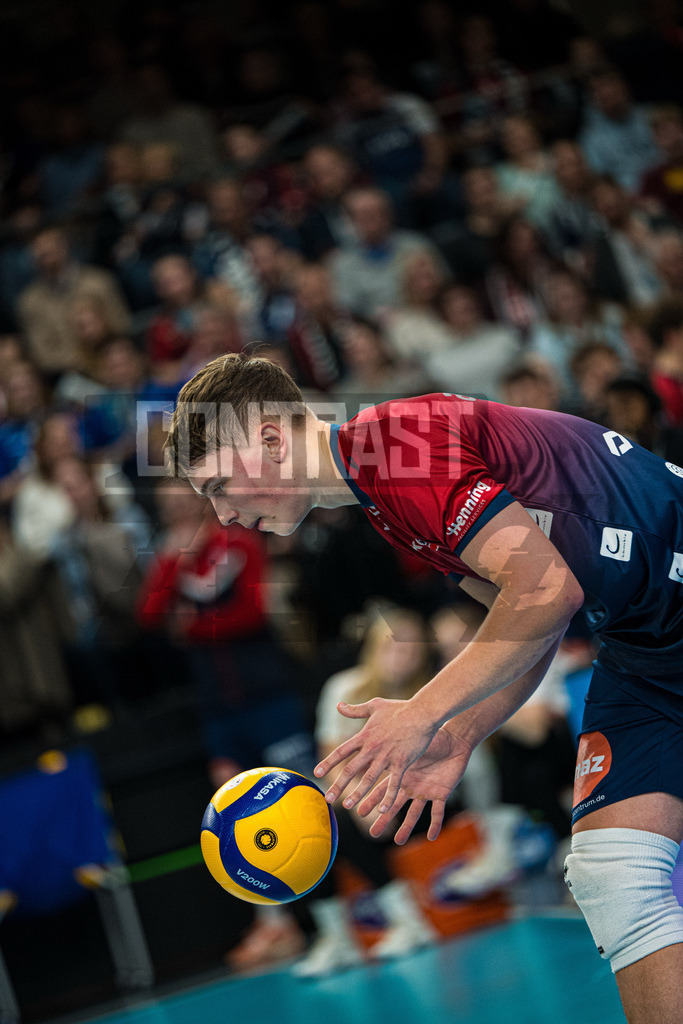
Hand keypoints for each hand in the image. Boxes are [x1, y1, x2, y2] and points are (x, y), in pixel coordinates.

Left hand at [314, 697, 437, 814]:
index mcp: (364, 736)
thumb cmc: (399, 708)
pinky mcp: (402, 763)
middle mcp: (372, 748)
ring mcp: (387, 756)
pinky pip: (394, 783)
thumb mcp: (374, 706)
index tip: (316, 773)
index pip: (341, 751)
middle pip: (351, 769)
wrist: (422, 713)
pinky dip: (388, 797)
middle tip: (328, 798)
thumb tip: (338, 705)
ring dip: (357, 794)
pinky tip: (382, 810)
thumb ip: (355, 710)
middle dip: (338, 785)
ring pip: (368, 779)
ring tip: (347, 806)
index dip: (328, 762)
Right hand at [356, 727, 472, 844]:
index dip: (372, 801)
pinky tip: (431, 837)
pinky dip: (436, 824)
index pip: (384, 790)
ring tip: (398, 842)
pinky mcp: (442, 794)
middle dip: (384, 820)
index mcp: (402, 774)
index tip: (359, 811)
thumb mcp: (411, 743)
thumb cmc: (432, 737)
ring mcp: (426, 791)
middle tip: (373, 834)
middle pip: (395, 806)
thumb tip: (374, 739)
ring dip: (407, 828)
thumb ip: (395, 747)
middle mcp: (411, 786)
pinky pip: (438, 812)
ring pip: (414, 813)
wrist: (455, 741)